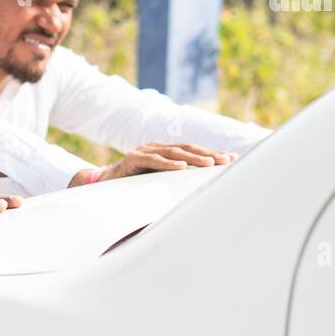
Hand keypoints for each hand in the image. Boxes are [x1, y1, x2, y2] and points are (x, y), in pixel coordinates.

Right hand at [79, 143, 236, 183]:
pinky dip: (168, 164)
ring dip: (193, 158)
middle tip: (226, 161)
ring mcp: (143, 152)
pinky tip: (181, 167)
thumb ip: (176, 179)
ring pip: (173, 152)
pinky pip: (153, 160)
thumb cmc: (133, 185)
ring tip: (209, 164)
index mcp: (164, 152)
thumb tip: (204, 188)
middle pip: (187, 149)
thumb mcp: (158, 181)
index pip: (193, 150)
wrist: (102, 185)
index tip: (232, 160)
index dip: (212, 154)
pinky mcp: (131, 159)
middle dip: (208, 155)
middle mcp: (155, 148)